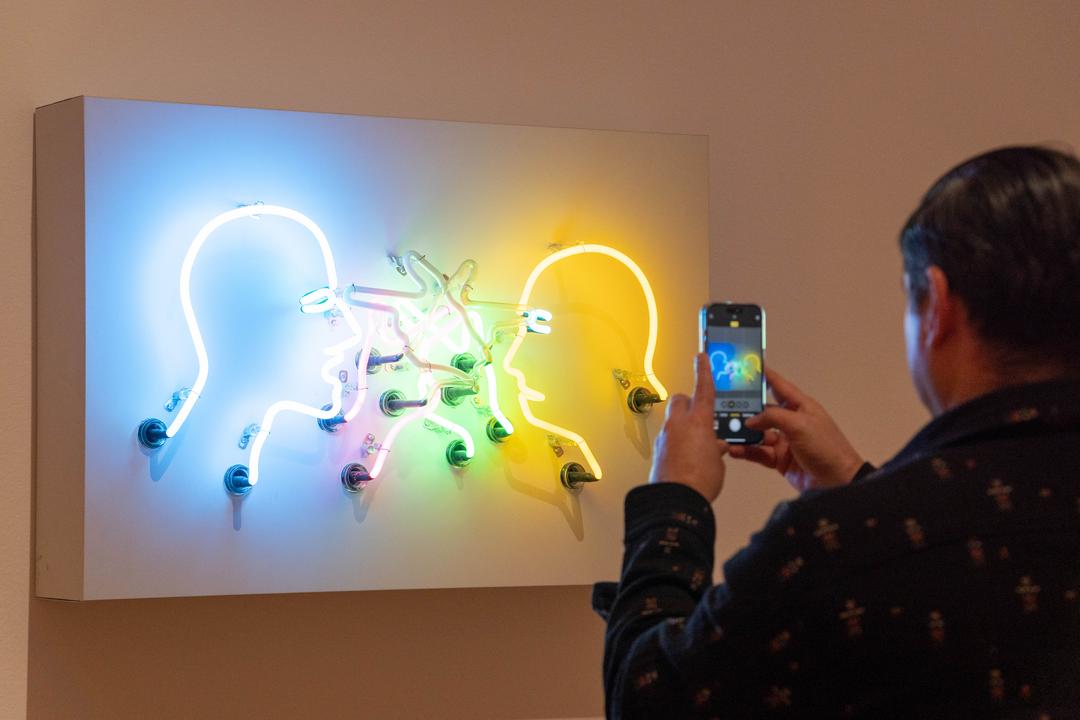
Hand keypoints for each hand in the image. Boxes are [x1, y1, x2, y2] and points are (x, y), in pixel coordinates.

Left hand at [649, 353, 729, 501]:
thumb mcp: (719, 461)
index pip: (704, 388)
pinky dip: (677, 441)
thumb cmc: (700, 482)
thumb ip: (716, 448)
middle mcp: (679, 424)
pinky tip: (686, 456)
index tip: (701, 356)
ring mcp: (665, 436)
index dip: (704, 371)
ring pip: (673, 420)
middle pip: (681, 400)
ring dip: (683, 425)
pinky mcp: (658, 450)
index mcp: (699, 421)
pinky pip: (668, 438)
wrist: (675, 501)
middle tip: (700, 414)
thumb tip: (713, 446)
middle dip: (689, 403)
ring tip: (697, 442)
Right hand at [727, 367, 862, 492]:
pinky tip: (735, 450)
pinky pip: (759, 452)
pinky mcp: (780, 459)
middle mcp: (791, 421)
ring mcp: (785, 440)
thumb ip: (773, 418)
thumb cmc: (826, 448)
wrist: (838, 482)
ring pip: (758, 433)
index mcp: (800, 406)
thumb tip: (751, 420)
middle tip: (724, 405)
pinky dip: (747, 451)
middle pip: (763, 411)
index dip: (764, 375)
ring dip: (743, 433)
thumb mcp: (800, 425)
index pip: (778, 386)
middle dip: (745, 409)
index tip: (745, 366)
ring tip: (726, 432)